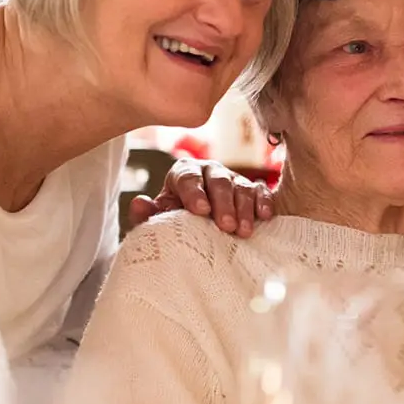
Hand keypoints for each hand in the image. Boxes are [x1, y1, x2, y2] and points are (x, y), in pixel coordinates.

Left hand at [149, 158, 272, 236]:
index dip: (194, 193)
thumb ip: (147, 214)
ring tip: (243, 232)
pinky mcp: (253, 189)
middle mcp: (210, 171)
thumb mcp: (160, 220)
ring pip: (241, 187)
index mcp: (184, 173)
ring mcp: (233, 179)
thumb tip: (139, 202)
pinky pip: (261, 191)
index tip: (200, 211)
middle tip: (225, 226)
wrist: (199, 228)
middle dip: (223, 203)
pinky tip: (265, 216)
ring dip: (244, 209)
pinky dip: (264, 202)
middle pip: (218, 181)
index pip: (188, 177)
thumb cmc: (177, 222)